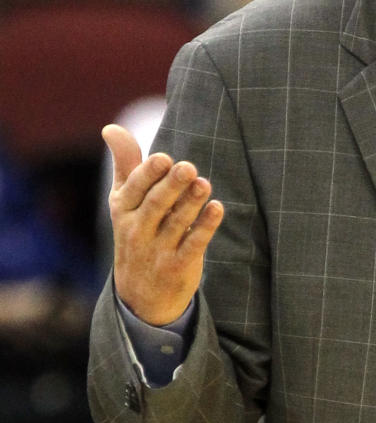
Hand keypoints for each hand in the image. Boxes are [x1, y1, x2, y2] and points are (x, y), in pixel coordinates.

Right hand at [104, 123, 223, 325]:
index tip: (164, 158)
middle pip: (155, 205)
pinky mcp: (179, 266)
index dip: (149, 174)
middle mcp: (137, 230)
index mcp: (123, 210)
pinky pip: (193, 245)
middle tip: (188, 167)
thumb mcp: (124, 202)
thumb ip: (125, 165)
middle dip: (171, 186)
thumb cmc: (136, 233)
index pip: (134, 189)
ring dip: (191, 203)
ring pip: (176, 223)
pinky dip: (205, 227)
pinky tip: (218, 208)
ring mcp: (158, 250)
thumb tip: (110, 127)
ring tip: (204, 183)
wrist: (140, 295)